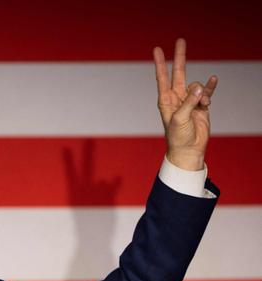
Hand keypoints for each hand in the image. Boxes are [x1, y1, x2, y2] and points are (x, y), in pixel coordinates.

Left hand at [153, 38, 217, 170]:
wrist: (189, 149)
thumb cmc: (178, 136)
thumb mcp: (180, 118)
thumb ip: (189, 102)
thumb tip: (199, 87)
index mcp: (166, 101)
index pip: (162, 78)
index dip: (160, 63)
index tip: (157, 50)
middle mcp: (176, 98)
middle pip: (178, 73)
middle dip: (180, 58)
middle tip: (180, 40)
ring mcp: (189, 101)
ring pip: (196, 86)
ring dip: (202, 93)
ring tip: (203, 105)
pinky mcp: (201, 105)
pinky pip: (207, 92)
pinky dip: (210, 87)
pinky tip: (214, 80)